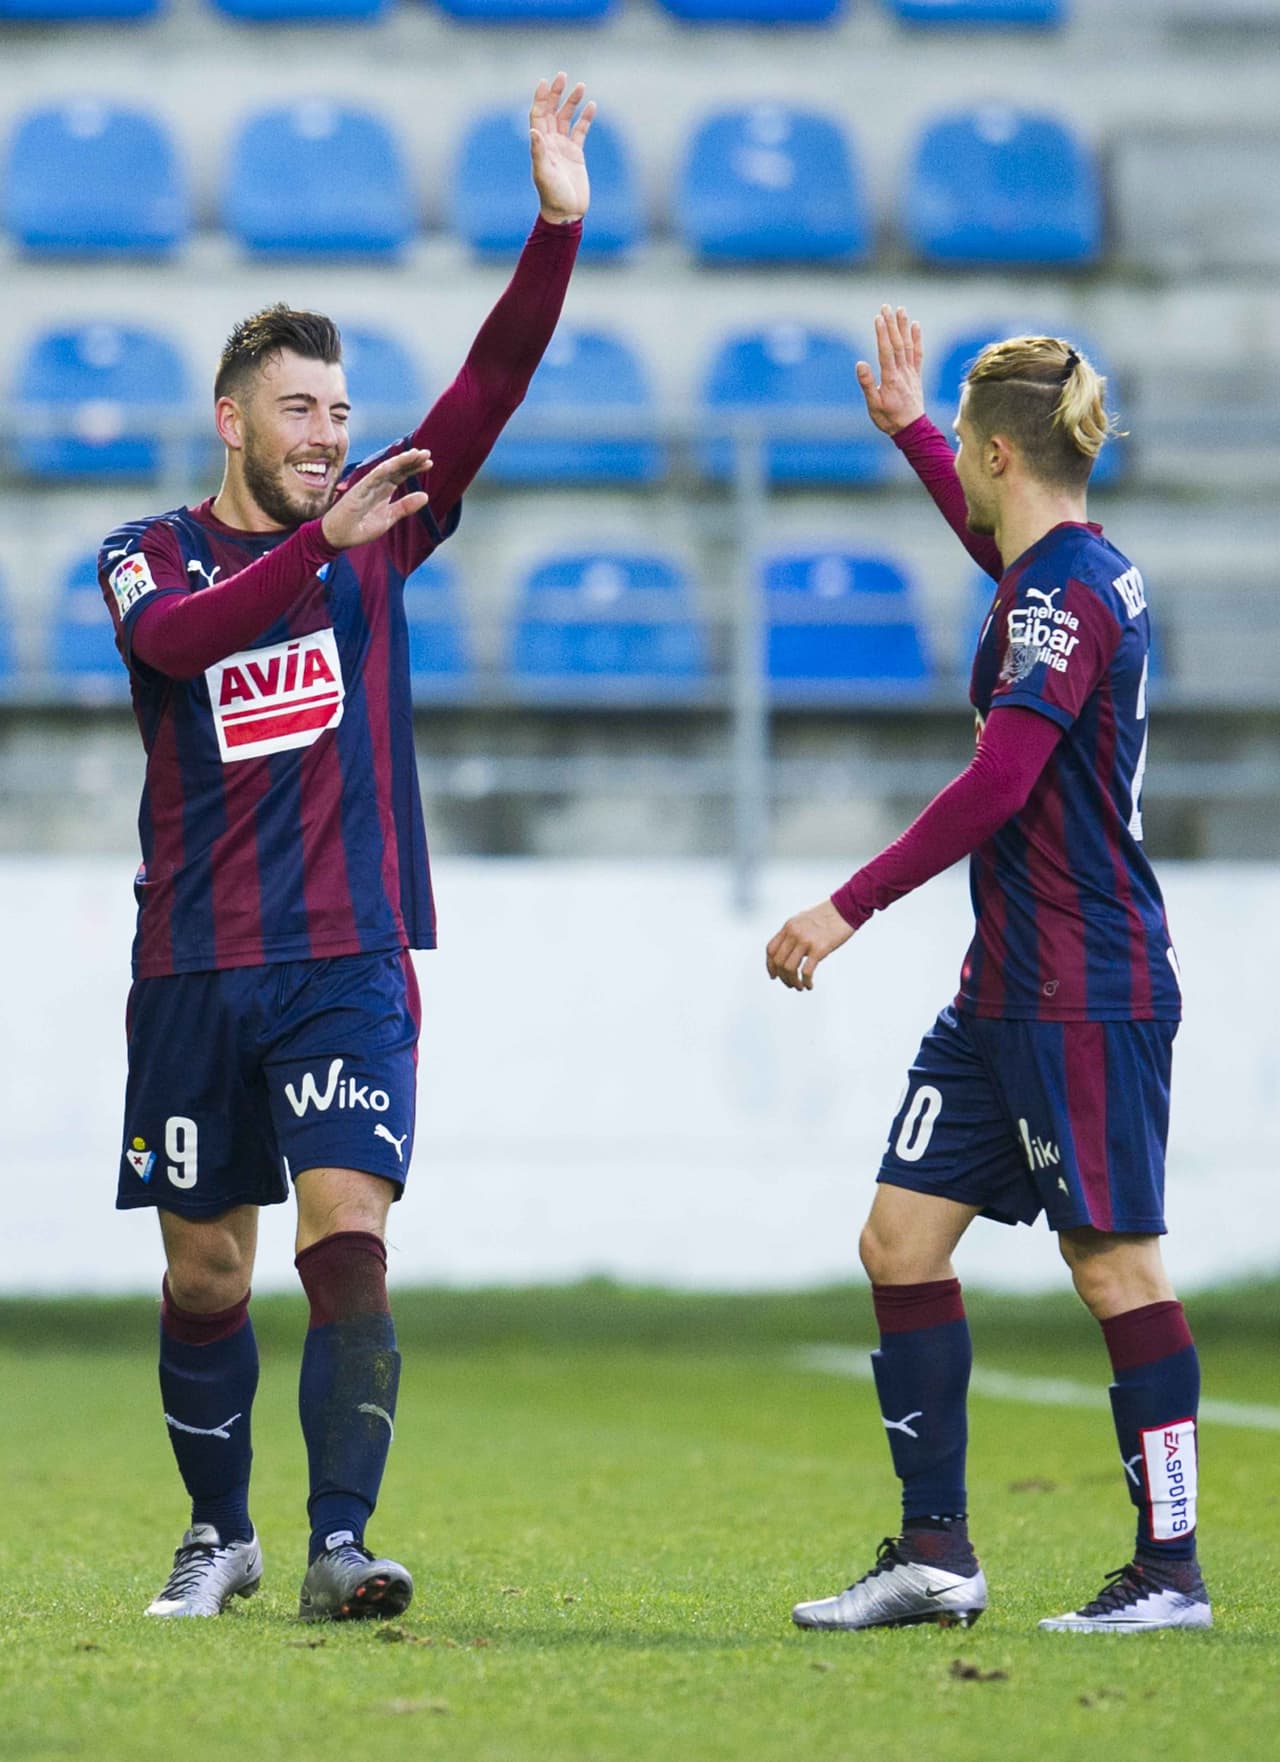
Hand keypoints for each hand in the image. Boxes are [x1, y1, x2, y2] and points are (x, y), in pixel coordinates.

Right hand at [321, 449, 430, 549]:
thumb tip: (425, 496)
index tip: (429, 463)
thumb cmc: (359, 528)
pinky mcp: (357, 491)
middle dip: (411, 461)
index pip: (401, 475)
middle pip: (396, 468)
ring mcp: (366, 486)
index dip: (414, 468)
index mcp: (383, 490)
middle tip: (427, 453)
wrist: (338, 537)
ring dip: (401, 461)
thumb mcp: (388, 518)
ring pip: (386, 469)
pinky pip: (372, 478)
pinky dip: (384, 470)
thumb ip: (405, 507)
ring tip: (416, 454)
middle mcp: (376, 485)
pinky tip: (395, 464)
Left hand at [530, 71, 594, 223]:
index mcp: (540, 144)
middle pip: (552, 111)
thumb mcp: (544, 174)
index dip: (541, 98)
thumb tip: (534, 130)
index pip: (538, 115)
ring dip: (572, 102)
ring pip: (567, 118)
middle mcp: (550, 142)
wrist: (567, 212)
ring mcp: (563, 147)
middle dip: (556, 94)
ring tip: (581, 86)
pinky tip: (592, 106)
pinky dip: (585, 118)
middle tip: (563, 76)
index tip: (545, 82)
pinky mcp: (576, 153)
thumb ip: (538, 152)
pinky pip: (581, 131)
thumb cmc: (552, 196)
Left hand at [766, 899, 854, 991]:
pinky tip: (809, 985)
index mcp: (788, 926)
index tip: (774, 976)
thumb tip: (789, 949)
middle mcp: (794, 933)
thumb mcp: (803, 919)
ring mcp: (805, 940)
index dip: (770, 965)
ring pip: (789, 968)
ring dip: (792, 982)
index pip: (771, 949)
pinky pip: (806, 971)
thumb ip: (793, 932)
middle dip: (783, 977)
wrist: (846, 907)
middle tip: (790, 984)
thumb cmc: (827, 914)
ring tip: (799, 987)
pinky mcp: (819, 948)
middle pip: (779, 962)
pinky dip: (805, 982)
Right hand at [856, 305, 925, 436]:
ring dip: (903, 327)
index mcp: (891, 378)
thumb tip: (860, 363)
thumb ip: (867, 384)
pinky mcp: (915, 375)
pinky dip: (916, 339)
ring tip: (900, 310)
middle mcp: (902, 372)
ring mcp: (911, 372)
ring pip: (907, 345)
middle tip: (886, 306)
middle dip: (891, 324)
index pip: (886, 351)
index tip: (878, 318)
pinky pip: (917, 354)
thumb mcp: (874, 405)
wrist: (911, 429)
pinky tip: (915, 326)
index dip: (882, 334)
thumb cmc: (889, 419)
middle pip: (897, 344)